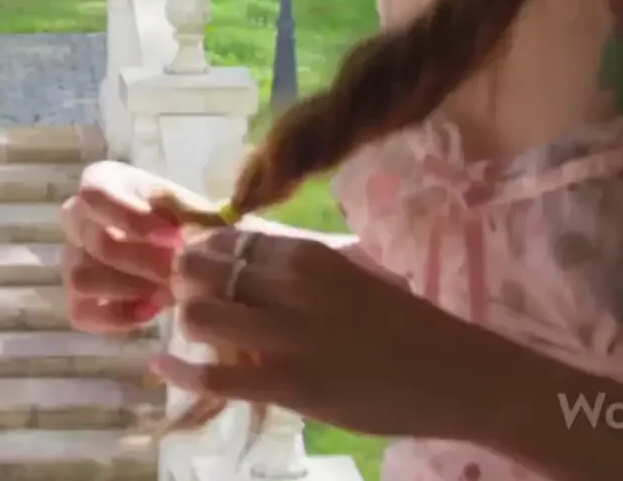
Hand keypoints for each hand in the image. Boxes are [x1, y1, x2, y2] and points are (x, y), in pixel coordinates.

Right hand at [58, 160, 220, 333]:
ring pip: (82, 279)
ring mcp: (71, 259)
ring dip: (130, 289)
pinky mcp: (76, 298)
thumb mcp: (197, 210)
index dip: (132, 218)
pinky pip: (80, 312)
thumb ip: (190, 218)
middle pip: (96, 242)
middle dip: (144, 262)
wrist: (193, 257)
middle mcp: (76, 217)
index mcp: (102, 182)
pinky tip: (149, 310)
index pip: (96, 194)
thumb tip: (178, 237)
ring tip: (167, 291)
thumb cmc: (190, 224)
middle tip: (180, 273)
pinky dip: (116, 316)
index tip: (172, 237)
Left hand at [152, 226, 512, 440]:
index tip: (198, 273)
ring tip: (199, 339)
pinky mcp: (290, 385)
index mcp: (306, 254)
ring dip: (187, 325)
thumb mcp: (345, 276)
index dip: (200, 255)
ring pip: (197, 315)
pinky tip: (165, 369)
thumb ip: (294, 271)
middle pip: (199, 269)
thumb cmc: (403, 325)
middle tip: (191, 305)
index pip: (225, 238)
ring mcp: (289, 336)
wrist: (457, 375)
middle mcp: (291, 285)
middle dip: (183, 286)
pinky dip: (180, 372)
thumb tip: (239, 263)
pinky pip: (213, 375)